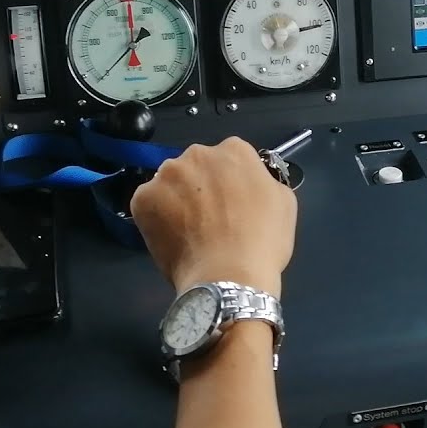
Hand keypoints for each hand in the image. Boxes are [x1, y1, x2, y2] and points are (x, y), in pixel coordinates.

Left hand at [130, 137, 296, 296]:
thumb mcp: (283, 202)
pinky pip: (149, 204)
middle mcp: (198, 153)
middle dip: (201, 186)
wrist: (228, 277)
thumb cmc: (263, 242)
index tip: (232, 204)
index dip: (231, 182)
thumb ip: (264, 181)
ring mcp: (167, 174)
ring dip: (176, 199)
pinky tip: (171, 238)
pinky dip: (155, 218)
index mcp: (234, 150)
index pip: (230, 158)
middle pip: (197, 166)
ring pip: (170, 183)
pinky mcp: (143, 198)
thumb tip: (249, 185)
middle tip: (210, 219)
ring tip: (187, 232)